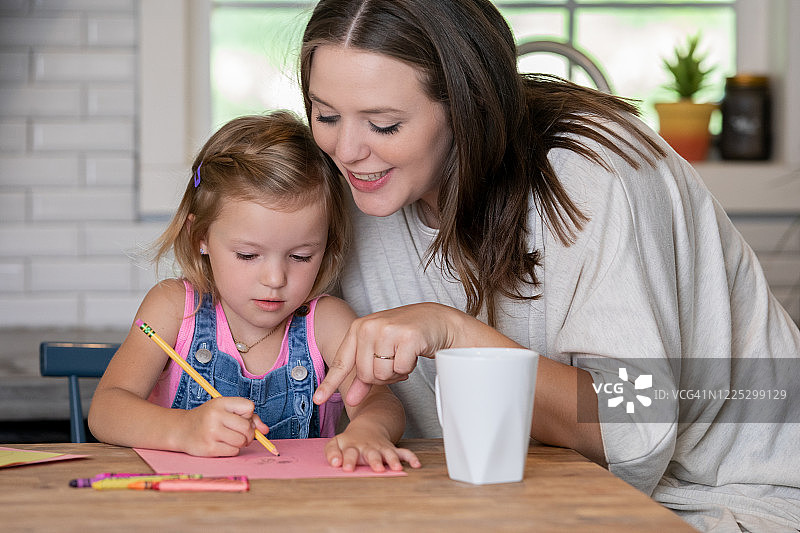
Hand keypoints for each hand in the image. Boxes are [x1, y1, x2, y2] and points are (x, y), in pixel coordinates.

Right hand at [179, 396, 268, 456]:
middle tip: (240, 433)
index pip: (249, 407)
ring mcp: (211, 432)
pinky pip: (234, 451)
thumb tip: (265, 431)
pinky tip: (223, 445)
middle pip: (247, 427)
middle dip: (248, 433)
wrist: (181, 430)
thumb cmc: (209, 418)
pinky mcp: (209, 448)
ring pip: (242, 441)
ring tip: (231, 439)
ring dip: (241, 443)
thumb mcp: (226, 410)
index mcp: (221, 402)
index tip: (239, 417)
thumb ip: (250, 417)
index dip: (248, 415)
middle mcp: (215, 416)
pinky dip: (232, 450)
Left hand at [313, 303, 455, 405]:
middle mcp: (370, 327)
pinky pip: (400, 370)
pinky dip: (408, 368)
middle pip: (365, 374)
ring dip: (395, 373)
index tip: (318, 400)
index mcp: (359, 328)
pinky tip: (413, 354)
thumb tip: (351, 399)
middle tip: (393, 362)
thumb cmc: (406, 335)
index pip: (342, 362)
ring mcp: (388, 330)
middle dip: (381, 376)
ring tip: (403, 356)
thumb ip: (364, 374)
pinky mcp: (407, 337)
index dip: (330, 383)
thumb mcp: (380, 350)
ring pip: (382, 374)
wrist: (437, 320)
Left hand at [324, 426, 421, 471]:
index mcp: (351, 445)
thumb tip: (334, 464)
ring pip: (388, 453)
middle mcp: (367, 447)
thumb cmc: (350, 440)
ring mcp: (380, 448)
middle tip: (376, 469)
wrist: (368, 426)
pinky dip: (410, 458)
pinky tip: (416, 464)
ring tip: (396, 468)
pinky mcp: (391, 449)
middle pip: (370, 454)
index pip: (348, 452)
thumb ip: (331, 453)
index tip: (344, 467)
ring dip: (392, 460)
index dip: (346, 459)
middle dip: (374, 461)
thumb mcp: (336, 443)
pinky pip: (403, 452)